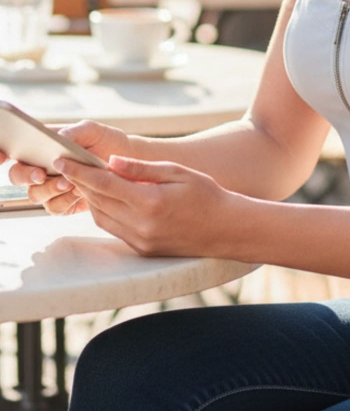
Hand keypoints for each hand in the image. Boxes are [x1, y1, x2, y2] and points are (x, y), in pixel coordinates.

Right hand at [0, 121, 131, 215]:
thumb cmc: (105, 141)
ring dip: (50, 188)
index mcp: (40, 145)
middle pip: (17, 176)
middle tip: (41, 174)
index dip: (1, 152)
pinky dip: (66, 200)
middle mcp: (39, 167)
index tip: (2, 156)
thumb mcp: (93, 130)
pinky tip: (79, 191)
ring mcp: (48, 187)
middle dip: (25, 176)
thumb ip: (75, 131)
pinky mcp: (62, 203)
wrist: (125, 164)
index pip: (12, 149)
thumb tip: (59, 137)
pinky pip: (54, 207)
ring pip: (35, 194)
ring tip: (70, 181)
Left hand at [53, 154, 245, 258]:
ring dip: (91, 198)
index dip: (79, 171)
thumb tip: (111, 161)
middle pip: (98, 200)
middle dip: (80, 182)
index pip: (104, 183)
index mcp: (149, 202)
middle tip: (68, 165)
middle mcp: (141, 225)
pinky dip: (104, 211)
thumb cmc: (206, 194)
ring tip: (85, 179)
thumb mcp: (177, 172)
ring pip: (101, 217)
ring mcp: (140, 240)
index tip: (61, 160)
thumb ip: (142, 168)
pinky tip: (106, 198)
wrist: (226, 229)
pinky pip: (113, 228)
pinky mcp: (142, 249)